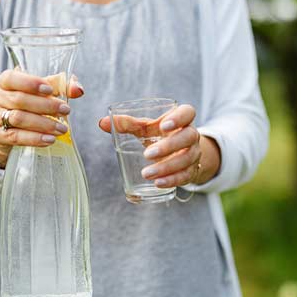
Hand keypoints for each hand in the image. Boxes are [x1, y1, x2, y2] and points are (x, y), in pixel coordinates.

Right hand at [0, 69, 83, 167]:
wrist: (6, 130)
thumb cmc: (27, 105)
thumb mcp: (41, 92)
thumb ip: (60, 86)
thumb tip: (78, 89)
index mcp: (4, 82)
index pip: (12, 78)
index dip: (31, 83)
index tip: (50, 89)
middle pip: (20, 100)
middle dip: (46, 106)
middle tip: (66, 110)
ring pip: (19, 118)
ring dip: (43, 124)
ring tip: (62, 129)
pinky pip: (16, 137)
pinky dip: (34, 138)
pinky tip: (49, 139)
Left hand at [99, 104, 219, 187]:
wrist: (178, 153)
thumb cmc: (159, 135)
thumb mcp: (145, 127)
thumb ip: (127, 124)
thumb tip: (102, 123)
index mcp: (181, 119)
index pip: (188, 113)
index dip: (179, 118)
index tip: (163, 126)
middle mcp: (191, 135)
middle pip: (188, 137)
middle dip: (168, 146)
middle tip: (147, 154)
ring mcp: (193, 153)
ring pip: (187, 159)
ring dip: (167, 167)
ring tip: (147, 174)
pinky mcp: (191, 170)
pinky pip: (186, 176)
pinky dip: (172, 180)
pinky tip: (158, 183)